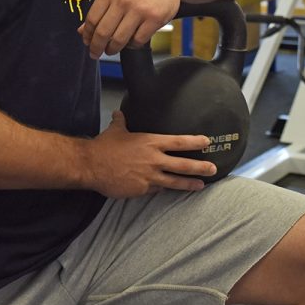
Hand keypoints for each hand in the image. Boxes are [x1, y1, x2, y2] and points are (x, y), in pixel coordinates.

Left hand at [78, 0, 180, 58]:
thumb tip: (82, 30)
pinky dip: (132, 45)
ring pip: (119, 39)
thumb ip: (100, 10)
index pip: (92, 19)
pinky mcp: (154, 19)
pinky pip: (138, 40)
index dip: (87, 35)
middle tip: (96, 53)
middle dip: (97, 47)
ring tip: (112, 49)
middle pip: (103, 32)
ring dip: (113, 49)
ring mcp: (140, 10)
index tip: (87, 42)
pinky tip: (131, 41)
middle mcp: (123, 0)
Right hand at [81, 110, 216, 197]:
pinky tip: (165, 191)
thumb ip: (121, 121)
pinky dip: (160, 189)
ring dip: (189, 184)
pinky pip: (155, 190)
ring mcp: (149, 177)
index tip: (207, 141)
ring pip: (174, 182)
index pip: (179, 142)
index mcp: (151, 142)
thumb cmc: (104, 146)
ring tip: (200, 185)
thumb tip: (119, 113)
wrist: (91, 165)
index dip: (194, 141)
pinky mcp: (141, 190)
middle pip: (183, 164)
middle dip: (200, 166)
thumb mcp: (116, 130)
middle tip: (213, 168)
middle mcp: (154, 160)